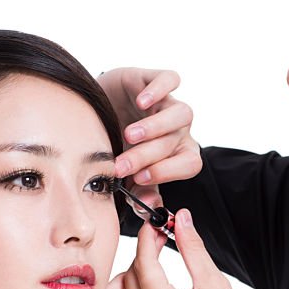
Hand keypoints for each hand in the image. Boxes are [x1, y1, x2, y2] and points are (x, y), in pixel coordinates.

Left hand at [94, 209, 271, 288]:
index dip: (149, 238)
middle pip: (126, 279)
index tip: (157, 228)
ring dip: (118, 288)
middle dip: (142, 258)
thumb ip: (193, 249)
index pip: (143, 261)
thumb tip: (181, 219)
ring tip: (141, 283)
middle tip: (158, 251)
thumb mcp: (216, 286)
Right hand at [97, 68, 201, 209]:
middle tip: (121, 165)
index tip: (140, 178)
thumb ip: (142, 191)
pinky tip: (141, 102)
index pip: (191, 164)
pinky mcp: (154, 80)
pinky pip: (170, 79)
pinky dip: (158, 90)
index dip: (168, 172)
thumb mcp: (128, 172)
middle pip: (175, 142)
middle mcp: (179, 129)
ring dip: (157, 127)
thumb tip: (150, 209)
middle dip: (147, 156)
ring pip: (181, 113)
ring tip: (130, 135)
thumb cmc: (118, 146)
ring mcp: (168, 103)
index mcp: (179, 153)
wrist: (98, 111)